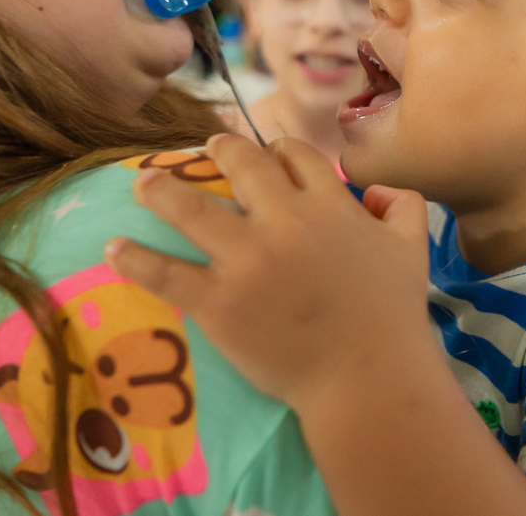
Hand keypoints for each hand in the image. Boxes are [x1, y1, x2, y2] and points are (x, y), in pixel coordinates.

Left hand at [105, 133, 432, 412]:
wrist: (368, 377)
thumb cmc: (393, 315)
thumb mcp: (412, 247)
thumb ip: (401, 204)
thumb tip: (372, 191)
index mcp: (329, 205)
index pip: (294, 156)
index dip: (278, 150)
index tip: (267, 154)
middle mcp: (283, 221)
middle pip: (241, 164)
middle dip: (221, 149)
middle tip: (206, 148)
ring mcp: (246, 260)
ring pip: (190, 207)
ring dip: (161, 188)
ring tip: (143, 182)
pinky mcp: (218, 302)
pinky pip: (165, 273)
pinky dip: (134, 259)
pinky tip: (112, 247)